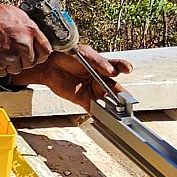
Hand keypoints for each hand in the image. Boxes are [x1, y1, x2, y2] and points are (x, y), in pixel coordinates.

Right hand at [0, 0, 51, 75]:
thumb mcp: (15, 14)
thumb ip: (27, 26)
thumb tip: (33, 34)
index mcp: (30, 31)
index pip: (46, 51)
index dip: (39, 54)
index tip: (34, 55)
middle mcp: (23, 45)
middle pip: (30, 62)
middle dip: (22, 60)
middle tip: (12, 53)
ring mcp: (11, 57)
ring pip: (16, 69)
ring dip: (9, 64)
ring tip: (0, 53)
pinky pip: (3, 73)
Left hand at [11, 45, 133, 108]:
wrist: (49, 64)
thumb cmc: (67, 55)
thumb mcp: (84, 55)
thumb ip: (98, 63)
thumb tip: (111, 71)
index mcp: (103, 66)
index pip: (117, 67)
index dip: (124, 68)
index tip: (127, 69)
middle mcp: (100, 79)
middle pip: (114, 88)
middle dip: (121, 95)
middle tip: (125, 100)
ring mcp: (92, 90)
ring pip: (106, 100)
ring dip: (112, 107)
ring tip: (118, 113)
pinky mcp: (83, 99)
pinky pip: (93, 109)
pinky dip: (99, 115)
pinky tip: (104, 120)